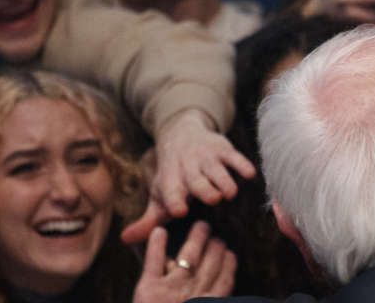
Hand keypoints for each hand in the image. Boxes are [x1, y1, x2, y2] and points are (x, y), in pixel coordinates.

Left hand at [122, 112, 255, 243]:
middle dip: (204, 189)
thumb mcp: (158, 194)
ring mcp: (206, 157)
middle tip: (214, 200)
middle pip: (196, 180)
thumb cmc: (172, 175)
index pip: (170, 191)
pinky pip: (234, 156)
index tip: (180, 211)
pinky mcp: (223, 149)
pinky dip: (241, 164)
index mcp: (171, 180)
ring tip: (231, 193)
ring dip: (224, 179)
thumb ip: (147, 220)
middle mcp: (188, 167)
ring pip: (216, 169)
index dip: (174, 201)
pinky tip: (249, 174)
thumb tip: (125, 239)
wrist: (181, 134)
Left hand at [132, 223, 236, 302]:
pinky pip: (154, 262)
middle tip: (218, 237)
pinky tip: (159, 231)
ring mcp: (171, 290)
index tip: (230, 254)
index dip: (228, 266)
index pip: (224, 283)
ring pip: (188, 257)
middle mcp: (194, 295)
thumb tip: (218, 294)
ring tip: (201, 226)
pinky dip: (156, 245)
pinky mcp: (148, 289)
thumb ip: (208, 302)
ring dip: (196, 239)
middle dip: (215, 249)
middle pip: (209, 266)